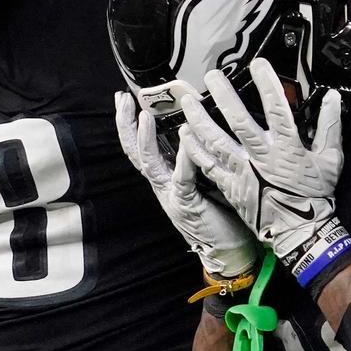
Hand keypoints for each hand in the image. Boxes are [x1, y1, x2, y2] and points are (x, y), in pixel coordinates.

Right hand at [115, 92, 257, 277]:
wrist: (228, 251)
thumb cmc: (222, 212)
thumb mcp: (206, 177)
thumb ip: (198, 155)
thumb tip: (200, 124)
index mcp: (166, 176)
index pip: (141, 146)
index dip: (129, 124)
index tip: (125, 99)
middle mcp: (163, 184)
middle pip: (135, 152)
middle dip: (125, 125)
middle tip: (122, 100)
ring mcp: (171, 194)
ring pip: (149, 163)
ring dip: (145, 139)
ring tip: (144, 116)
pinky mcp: (186, 203)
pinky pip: (181, 177)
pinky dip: (182, 157)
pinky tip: (183, 139)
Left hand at [179, 58, 350, 286]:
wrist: (301, 231)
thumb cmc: (316, 194)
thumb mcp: (331, 159)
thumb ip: (330, 126)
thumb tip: (332, 97)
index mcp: (287, 148)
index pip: (277, 109)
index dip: (267, 85)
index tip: (257, 64)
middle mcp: (261, 157)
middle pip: (238, 121)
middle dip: (223, 96)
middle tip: (211, 77)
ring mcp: (243, 172)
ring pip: (216, 141)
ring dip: (200, 119)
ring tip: (188, 102)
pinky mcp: (231, 186)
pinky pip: (207, 165)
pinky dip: (195, 149)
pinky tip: (185, 134)